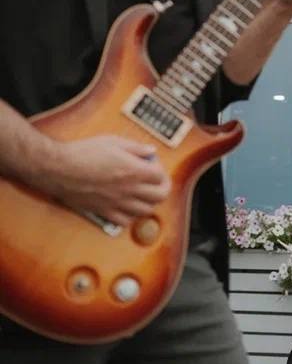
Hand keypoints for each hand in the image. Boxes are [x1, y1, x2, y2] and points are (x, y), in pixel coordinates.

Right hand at [46, 135, 170, 226]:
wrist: (58, 169)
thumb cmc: (83, 153)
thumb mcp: (113, 142)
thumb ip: (136, 148)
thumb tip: (151, 151)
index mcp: (134, 171)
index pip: (161, 177)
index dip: (160, 170)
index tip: (152, 165)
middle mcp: (129, 189)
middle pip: (160, 196)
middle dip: (162, 187)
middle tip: (155, 181)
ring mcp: (117, 203)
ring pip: (145, 211)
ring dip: (148, 202)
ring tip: (142, 193)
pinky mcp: (103, 212)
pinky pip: (125, 221)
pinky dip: (130, 216)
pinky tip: (126, 206)